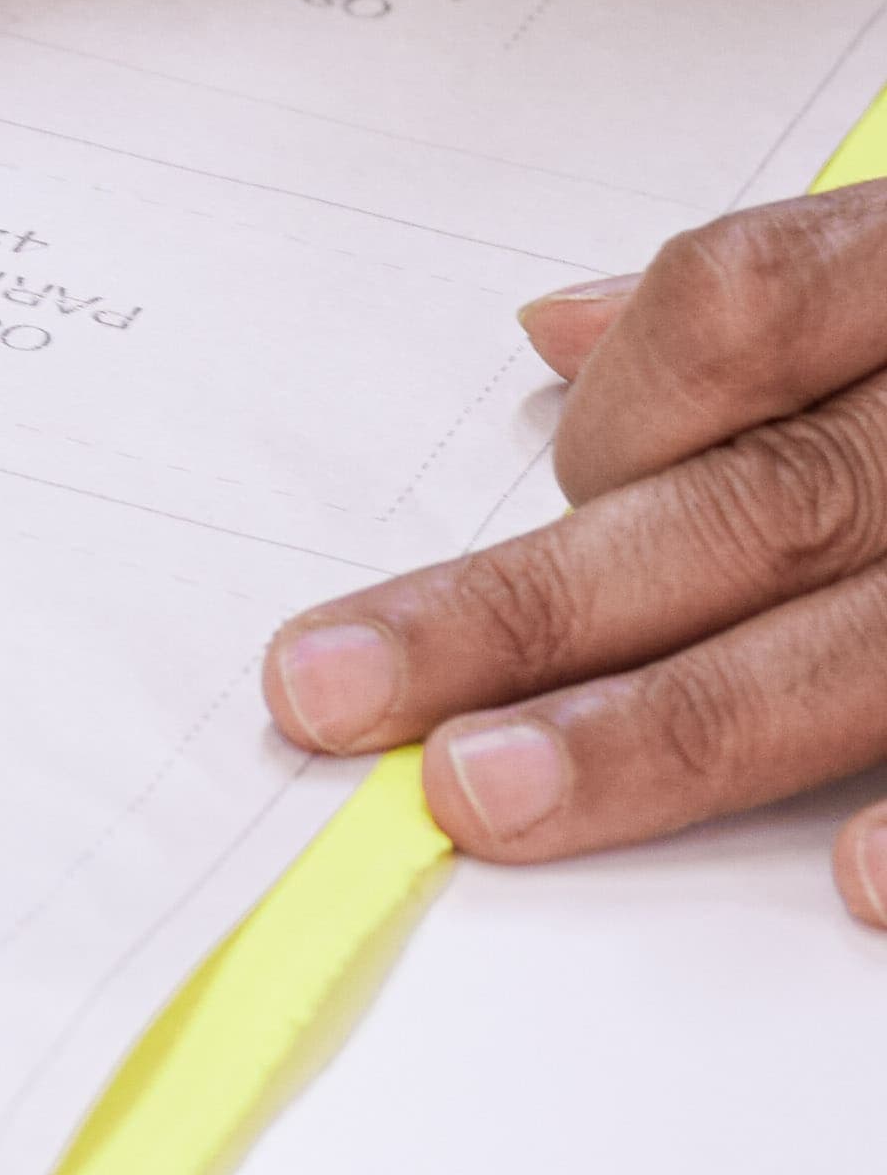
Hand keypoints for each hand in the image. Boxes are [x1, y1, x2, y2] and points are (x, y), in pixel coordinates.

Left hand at [264, 188, 886, 923]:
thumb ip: (783, 290)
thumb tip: (557, 328)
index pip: (739, 306)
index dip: (628, 399)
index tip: (551, 482)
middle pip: (747, 504)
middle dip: (534, 609)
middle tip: (339, 690)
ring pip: (860, 641)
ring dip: (667, 729)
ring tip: (496, 796)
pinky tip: (853, 885)